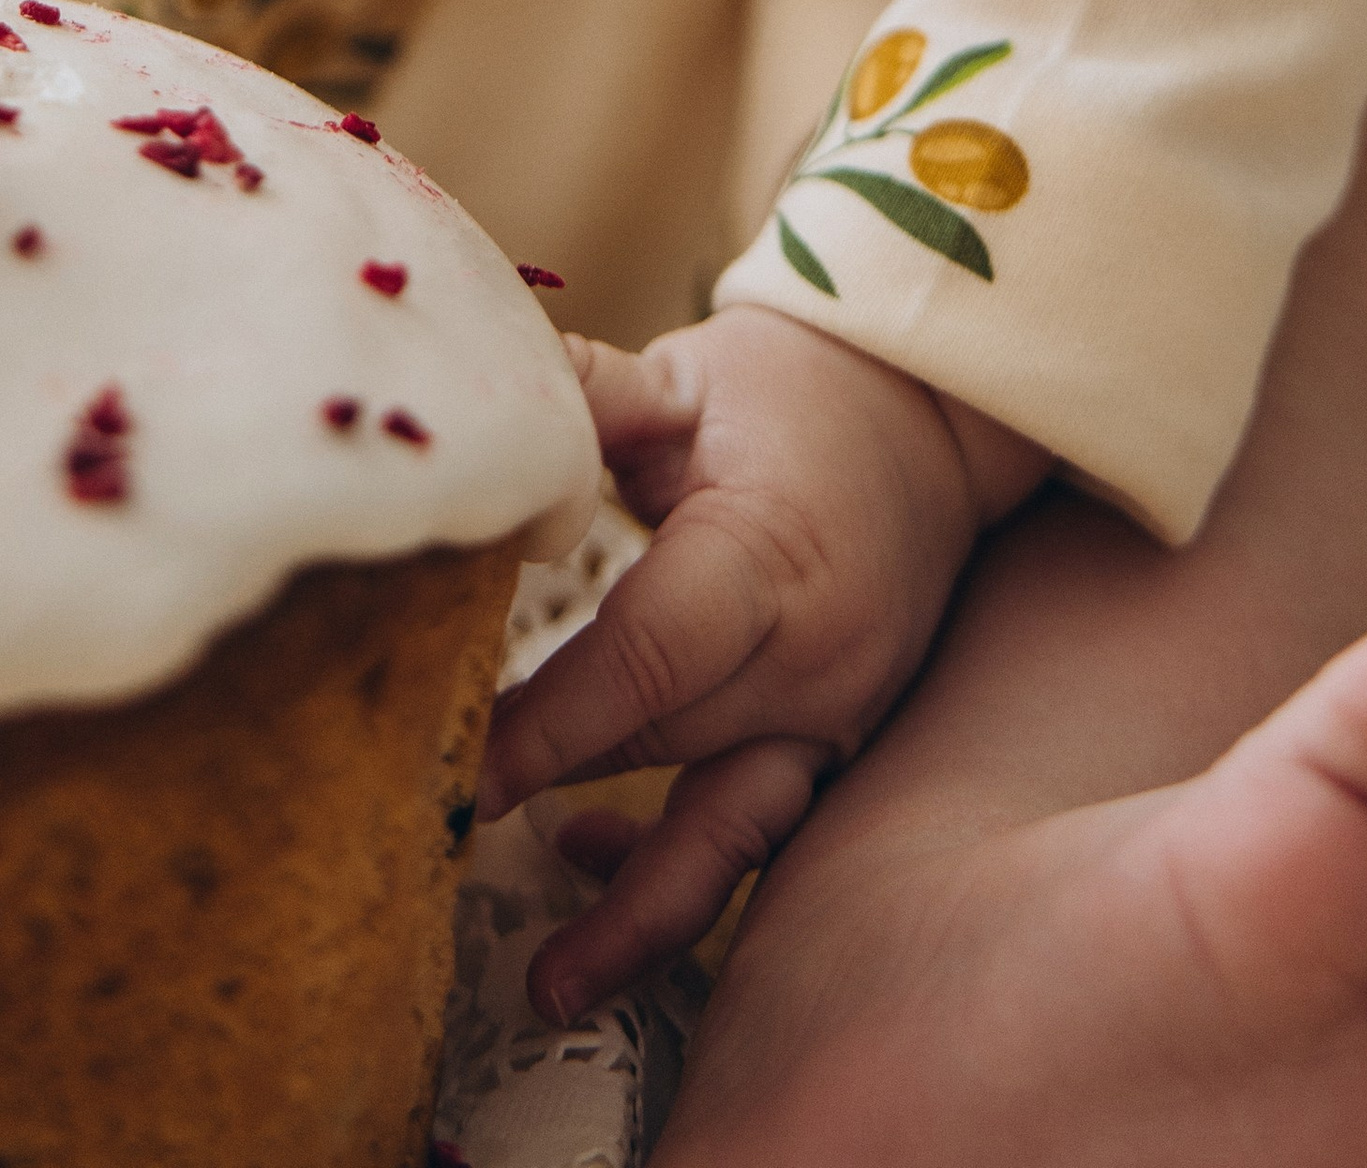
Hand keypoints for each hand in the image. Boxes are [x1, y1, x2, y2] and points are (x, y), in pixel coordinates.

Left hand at [475, 305, 1044, 1015]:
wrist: (934, 422)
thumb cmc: (795, 391)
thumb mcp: (691, 377)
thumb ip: (590, 396)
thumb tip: (478, 403)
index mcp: (768, 558)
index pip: (651, 657)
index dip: (554, 724)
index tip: (462, 771)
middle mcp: (814, 657)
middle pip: (669, 743)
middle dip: (555, 789)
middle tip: (431, 834)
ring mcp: (839, 715)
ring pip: (731, 828)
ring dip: (642, 913)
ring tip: (550, 989)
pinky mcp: (840, 747)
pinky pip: (761, 826)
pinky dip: (684, 867)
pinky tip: (589, 871)